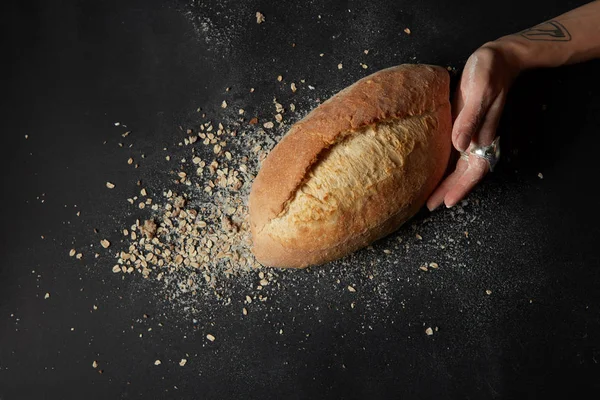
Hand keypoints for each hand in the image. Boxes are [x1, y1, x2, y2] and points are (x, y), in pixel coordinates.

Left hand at [427, 41, 521, 209]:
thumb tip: (459, 146)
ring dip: (447, 182)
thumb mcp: (478, 93)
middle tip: (430, 206)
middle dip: (449, 190)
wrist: (497, 57)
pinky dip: (445, 166)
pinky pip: (454, 153)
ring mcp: (471, 134)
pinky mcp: (463, 126)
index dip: (460, 187)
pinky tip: (433, 172)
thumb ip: (469, 119)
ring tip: (430, 197)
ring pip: (459, 166)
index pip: (473, 169)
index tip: (447, 202)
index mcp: (484, 136)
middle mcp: (478, 140)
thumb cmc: (487, 72)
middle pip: (464, 173)